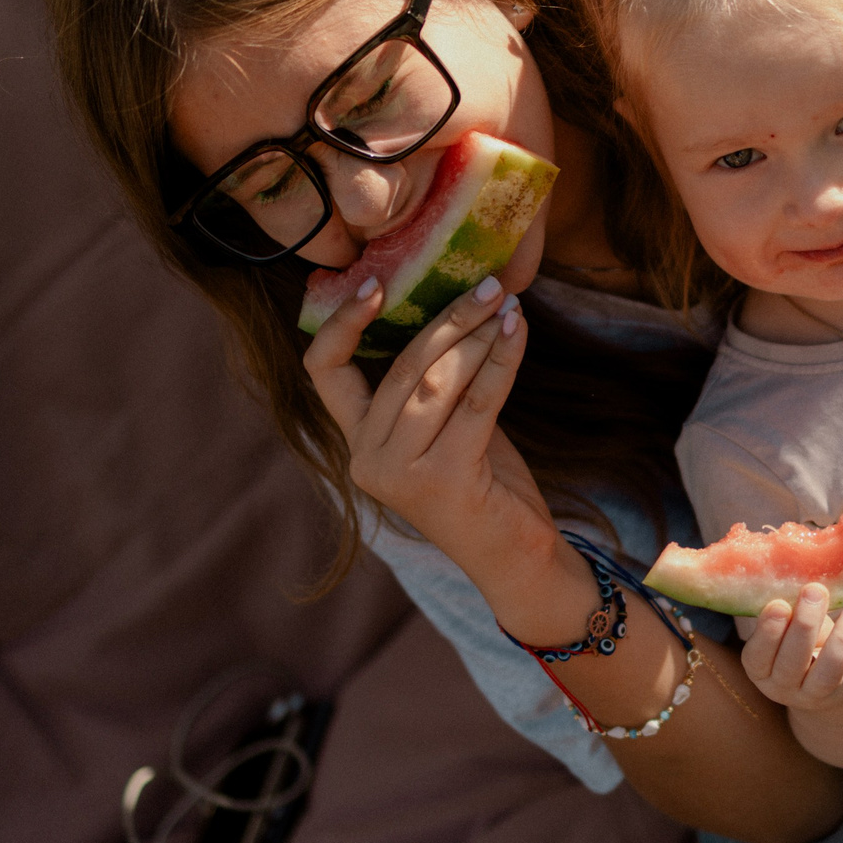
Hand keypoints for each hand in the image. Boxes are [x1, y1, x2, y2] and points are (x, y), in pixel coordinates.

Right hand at [301, 271, 547, 581]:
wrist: (513, 559)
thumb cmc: (482, 484)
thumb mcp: (445, 426)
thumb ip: (435, 380)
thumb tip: (457, 303)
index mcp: (356, 442)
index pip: (324, 371)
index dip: (342, 323)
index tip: (374, 282)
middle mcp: (368, 459)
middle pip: (402, 366)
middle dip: (449, 318)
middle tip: (488, 285)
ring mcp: (402, 474)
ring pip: (439, 381)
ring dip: (479, 335)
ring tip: (508, 306)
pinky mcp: (446, 480)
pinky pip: (477, 404)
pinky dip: (501, 362)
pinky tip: (518, 333)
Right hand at [739, 584, 842, 714]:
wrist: (832, 699)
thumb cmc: (801, 653)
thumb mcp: (786, 637)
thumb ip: (788, 612)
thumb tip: (798, 562)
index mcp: (763, 670)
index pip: (759, 655)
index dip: (767, 631)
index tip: (779, 604)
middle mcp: (788, 687)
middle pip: (794, 661)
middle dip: (805, 625)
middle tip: (815, 591)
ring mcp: (824, 691)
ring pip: (833, 666)